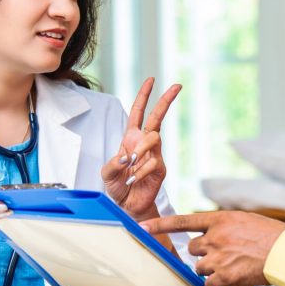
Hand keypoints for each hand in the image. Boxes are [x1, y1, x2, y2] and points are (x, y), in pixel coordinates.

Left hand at [101, 78, 180, 218]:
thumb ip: (113, 163)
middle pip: (157, 117)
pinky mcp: (160, 169)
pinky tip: (134, 180)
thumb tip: (127, 156)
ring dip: (141, 148)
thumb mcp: (107, 173)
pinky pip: (152, 162)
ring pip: (153, 138)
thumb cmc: (118, 186)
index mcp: (131, 138)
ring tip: (131, 164)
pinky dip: (140, 171)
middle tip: (177, 86)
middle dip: (166, 100)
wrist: (128, 205)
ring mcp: (154, 155)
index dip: (144, 96)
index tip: (151, 80)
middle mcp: (144, 143)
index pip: (138, 112)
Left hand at [141, 210, 284, 285]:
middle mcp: (215, 237)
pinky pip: (209, 283)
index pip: (183, 221)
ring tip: (233, 265)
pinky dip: (217, 284)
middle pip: (192, 248)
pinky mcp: (224, 275)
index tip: (144, 227)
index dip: (160, 224)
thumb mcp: (245, 220)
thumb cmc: (272, 236)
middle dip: (202, 253)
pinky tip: (232, 278)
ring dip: (210, 268)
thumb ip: (224, 227)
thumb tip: (213, 236)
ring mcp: (218, 257)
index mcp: (220, 219)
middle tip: (222, 254)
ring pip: (199, 267)